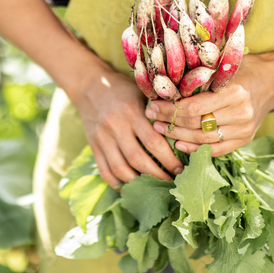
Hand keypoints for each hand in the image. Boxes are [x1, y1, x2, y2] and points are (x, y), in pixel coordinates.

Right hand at [67, 64, 184, 188]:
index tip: (182, 169)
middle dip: (157, 175)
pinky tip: (132, 187)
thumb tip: (184, 130)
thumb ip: (160, 108)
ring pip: (120, 169)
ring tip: (154, 187)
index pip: (153, 142)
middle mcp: (115, 126)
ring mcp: (102, 138)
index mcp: (131, 111)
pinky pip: (105, 171)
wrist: (89, 85)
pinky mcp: (93, 146)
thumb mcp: (142, 91)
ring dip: (139, 183)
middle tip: (172, 182)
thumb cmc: (123, 88)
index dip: (169, 160)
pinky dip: (118, 183)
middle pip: (138, 159)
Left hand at [144, 54, 273, 156]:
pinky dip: (196, 149)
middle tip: (152, 118)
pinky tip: (180, 144)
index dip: (170, 108)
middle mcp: (241, 113)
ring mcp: (244, 129)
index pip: (193, 107)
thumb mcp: (222, 66)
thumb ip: (199, 76)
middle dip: (170, 122)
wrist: (272, 82)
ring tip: (161, 130)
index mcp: (235, 92)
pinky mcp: (245, 139)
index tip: (153, 105)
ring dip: (179, 136)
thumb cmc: (242, 69)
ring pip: (203, 139)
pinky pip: (216, 149)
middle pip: (196, 124)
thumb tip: (164, 85)